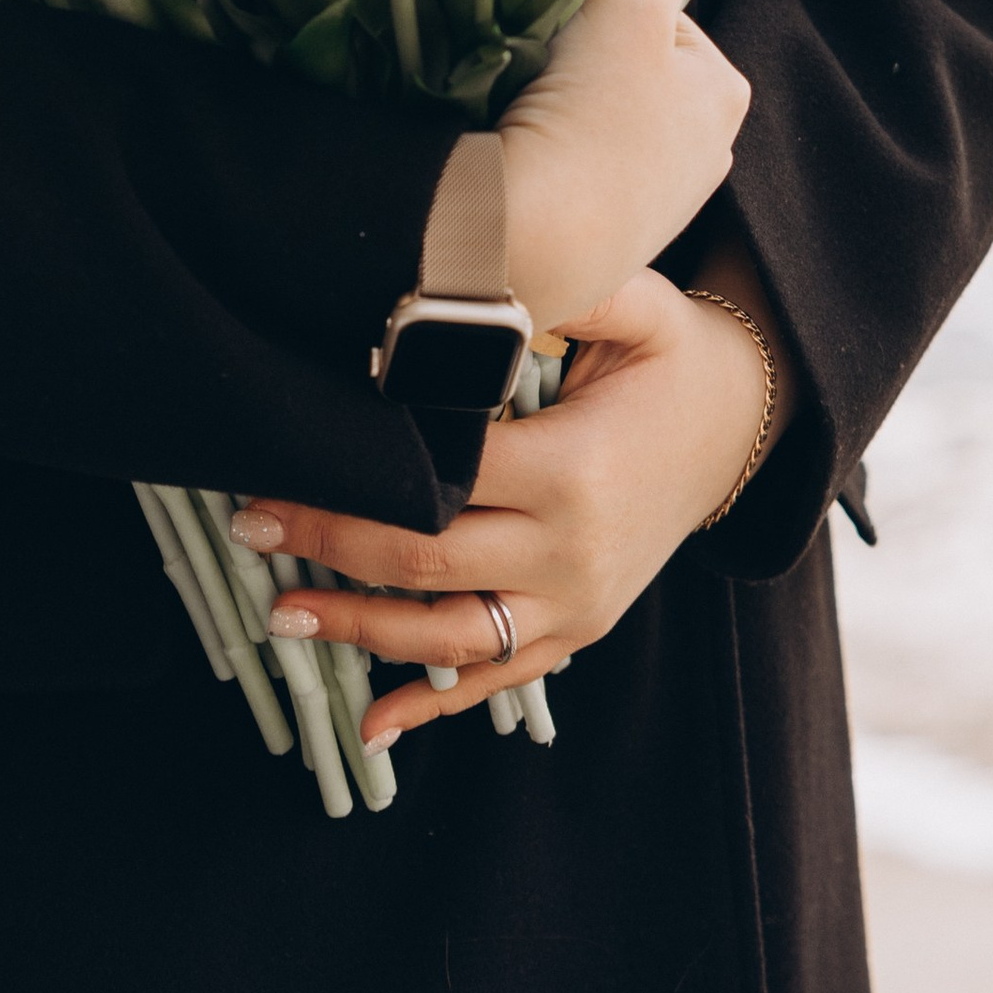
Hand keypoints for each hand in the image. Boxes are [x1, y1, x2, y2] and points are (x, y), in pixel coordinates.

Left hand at [233, 269, 769, 746]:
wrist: (741, 431)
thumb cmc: (675, 360)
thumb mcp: (641, 308)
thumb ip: (571, 285)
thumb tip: (482, 271)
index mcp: (574, 471)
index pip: (443, 476)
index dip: (360, 470)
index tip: (287, 458)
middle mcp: (573, 552)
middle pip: (430, 560)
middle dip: (332, 544)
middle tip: (251, 527)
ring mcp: (577, 603)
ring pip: (452, 636)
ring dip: (361, 631)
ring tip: (281, 615)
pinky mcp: (580, 630)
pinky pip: (499, 675)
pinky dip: (436, 703)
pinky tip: (375, 722)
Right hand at [496, 0, 750, 328]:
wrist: (532, 241)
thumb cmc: (593, 116)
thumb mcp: (630, 4)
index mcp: (725, 95)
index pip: (660, 17)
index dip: (607, 10)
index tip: (572, 33)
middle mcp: (709, 154)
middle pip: (634, 68)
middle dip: (590, 63)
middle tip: (547, 73)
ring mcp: (662, 205)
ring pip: (605, 120)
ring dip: (570, 110)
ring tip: (531, 115)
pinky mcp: (613, 241)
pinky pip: (583, 172)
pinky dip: (558, 160)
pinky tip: (530, 160)